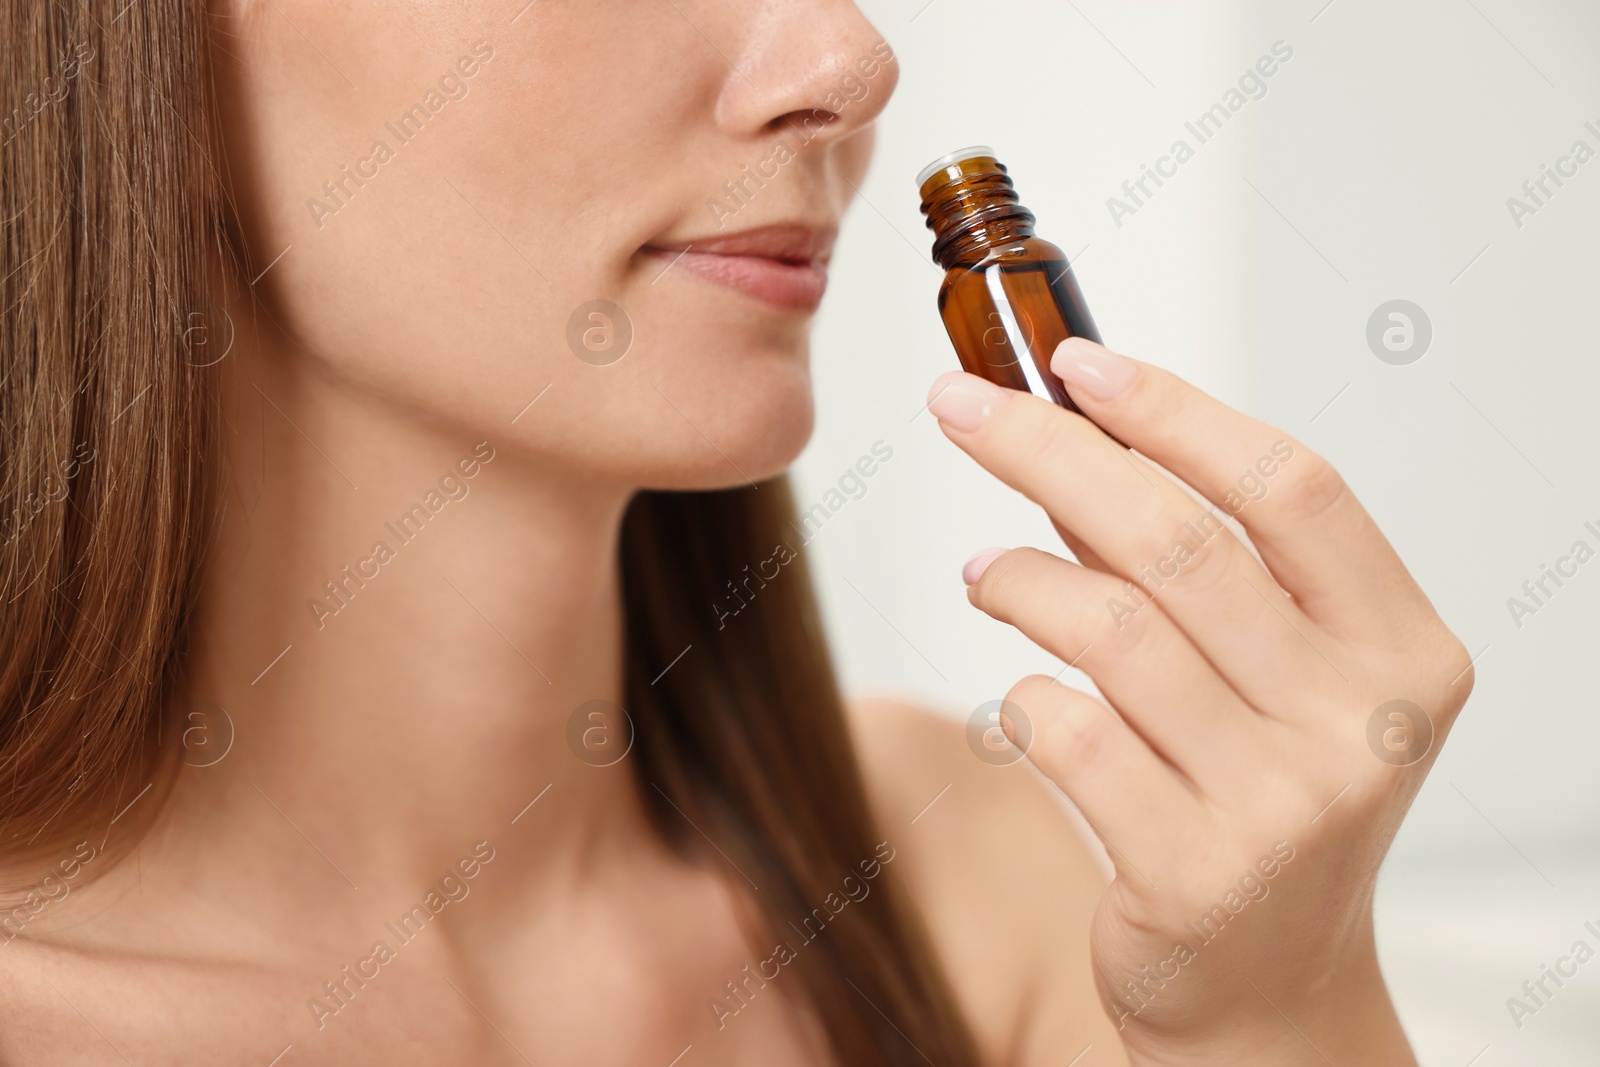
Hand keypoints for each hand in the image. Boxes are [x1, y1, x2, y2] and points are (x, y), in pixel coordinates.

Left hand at [926, 338, 1471, 1064]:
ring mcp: (1285, 805)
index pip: (1289, 487)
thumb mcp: (1269, 678)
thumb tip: (1076, 440)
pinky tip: (1014, 700)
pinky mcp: (1196, 873)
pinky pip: (1065, 734)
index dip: (1173, 412)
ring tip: (983, 574)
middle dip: (1048, 452)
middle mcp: (1361, 722)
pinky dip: (1017, 698)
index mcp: (1401, 648)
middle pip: (1180, 542)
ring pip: (1112, 632)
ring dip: (1020, 580)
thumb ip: (1201, 569)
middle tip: (960, 409)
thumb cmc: (1259, 798)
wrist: (1268, 988)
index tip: (1076, 361)